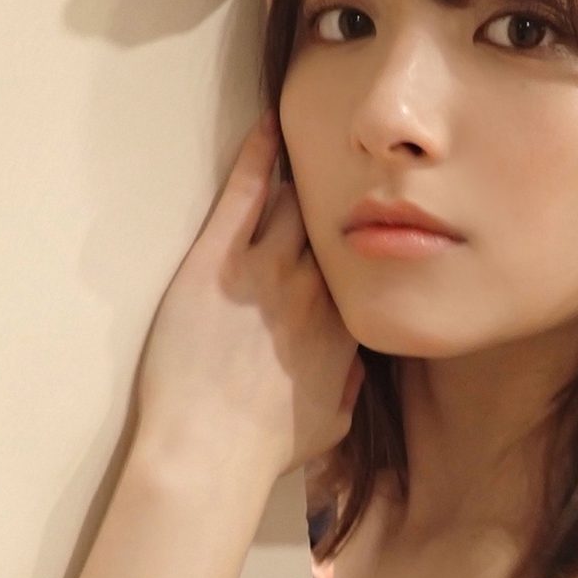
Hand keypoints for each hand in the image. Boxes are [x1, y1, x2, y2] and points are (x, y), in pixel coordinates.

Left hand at [131, 112, 363, 483]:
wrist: (207, 453)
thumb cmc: (265, 449)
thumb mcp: (330, 423)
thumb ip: (349, 383)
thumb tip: (354, 359)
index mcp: (348, 325)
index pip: (367, 261)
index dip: (368, 237)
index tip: (370, 219)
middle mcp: (317, 287)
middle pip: (339, 221)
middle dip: (345, 195)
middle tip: (346, 164)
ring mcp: (266, 269)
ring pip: (297, 200)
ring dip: (306, 172)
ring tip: (313, 136)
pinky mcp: (215, 261)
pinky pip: (243, 193)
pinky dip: (258, 154)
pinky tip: (269, 124)